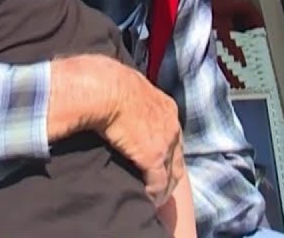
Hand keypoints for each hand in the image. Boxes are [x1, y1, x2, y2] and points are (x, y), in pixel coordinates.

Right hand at [103, 71, 184, 206]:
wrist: (106, 88)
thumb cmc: (108, 82)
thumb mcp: (128, 86)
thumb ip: (130, 97)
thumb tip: (117, 98)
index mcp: (166, 107)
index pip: (173, 134)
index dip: (166, 150)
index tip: (158, 161)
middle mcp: (172, 125)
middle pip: (177, 156)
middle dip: (171, 172)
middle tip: (161, 186)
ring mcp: (165, 142)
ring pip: (172, 173)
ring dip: (164, 187)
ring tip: (155, 198)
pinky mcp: (153, 157)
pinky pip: (159, 183)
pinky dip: (154, 194)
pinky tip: (146, 200)